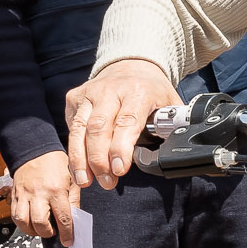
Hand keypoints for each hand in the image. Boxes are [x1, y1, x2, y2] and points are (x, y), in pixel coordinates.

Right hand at [8, 151, 77, 243]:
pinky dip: (21, 223)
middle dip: (47, 233)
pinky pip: (13, 215)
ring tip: (40, 228)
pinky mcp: (14, 194)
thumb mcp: (72, 180)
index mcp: (56, 190)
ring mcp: (24, 194)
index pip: (62, 218)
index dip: (66, 233)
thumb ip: (74, 201)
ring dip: (31, 230)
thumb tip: (75, 220)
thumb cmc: (56, 164)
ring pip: (22, 221)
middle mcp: (38, 193)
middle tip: (53, 231)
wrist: (35, 150)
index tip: (68, 241)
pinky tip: (30, 222)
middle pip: (39, 222)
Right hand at [63, 58, 180, 190]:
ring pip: (79, 128)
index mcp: (138, 91)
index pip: (127, 122)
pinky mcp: (75, 97)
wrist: (131, 65)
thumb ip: (172, 125)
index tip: (119, 170)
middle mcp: (111, 90)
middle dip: (99, 159)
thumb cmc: (151, 91)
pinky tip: (78, 167)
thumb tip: (175, 152)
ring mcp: (90, 92)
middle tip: (107, 182)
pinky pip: (71, 127)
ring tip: (85, 181)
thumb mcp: (169, 103)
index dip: (121, 148)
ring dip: (80, 158)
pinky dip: (73, 149)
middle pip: (98, 128)